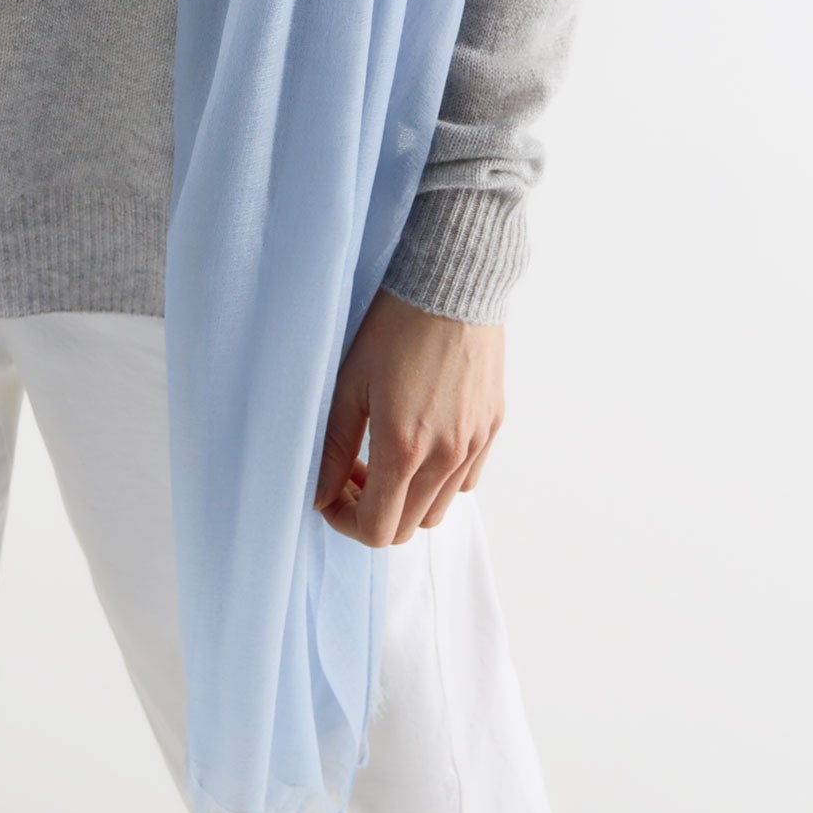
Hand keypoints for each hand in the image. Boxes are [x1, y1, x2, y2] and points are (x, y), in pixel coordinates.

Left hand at [313, 285, 504, 545]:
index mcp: (405, 448)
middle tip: (353, 472)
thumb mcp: (351, 383)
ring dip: (406, 499)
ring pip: (438, 510)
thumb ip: (334, 447)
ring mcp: (475, 444)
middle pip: (407, 528)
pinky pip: (465, 481)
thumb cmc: (396, 325)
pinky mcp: (492, 427)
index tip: (331, 495)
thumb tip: (320, 494)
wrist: (454, 282)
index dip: (345, 522)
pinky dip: (439, 480)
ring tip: (385, 456)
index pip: (377, 530)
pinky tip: (421, 442)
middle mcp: (446, 457)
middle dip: (372, 511)